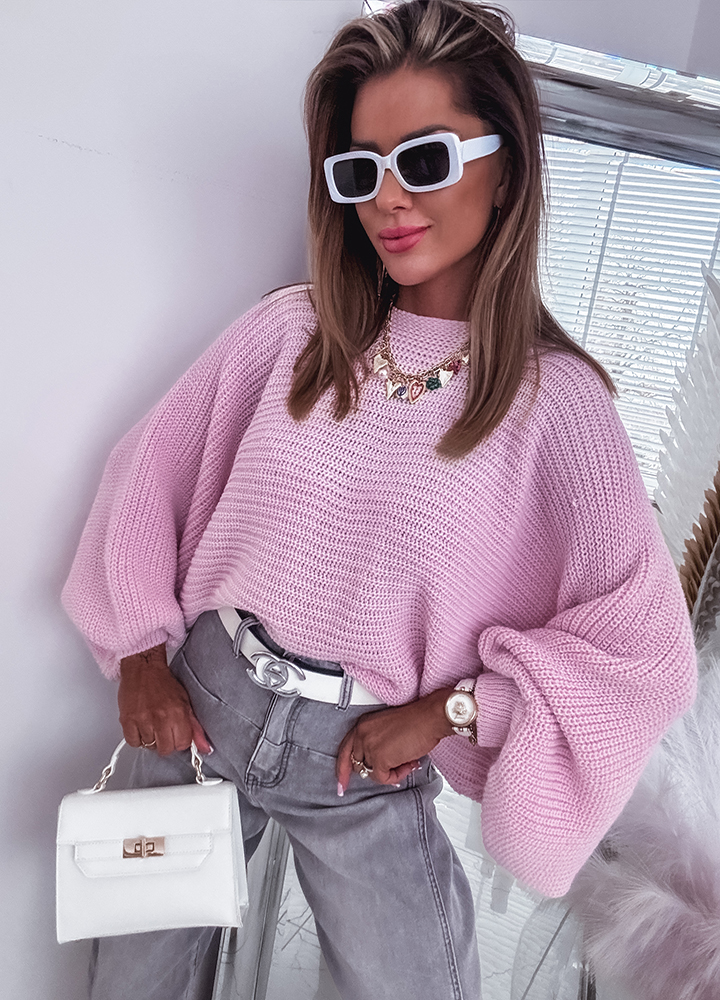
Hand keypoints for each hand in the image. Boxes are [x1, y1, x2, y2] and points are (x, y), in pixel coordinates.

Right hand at [118, 645, 211, 755]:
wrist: (143, 668)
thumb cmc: (163, 683)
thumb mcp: (185, 702)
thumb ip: (195, 727)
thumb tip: (204, 747)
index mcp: (178, 713)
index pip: (183, 744)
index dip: (180, 741)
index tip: (177, 735)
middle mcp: (161, 718)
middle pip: (166, 749)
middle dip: (166, 743)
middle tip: (164, 730)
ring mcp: (143, 720)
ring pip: (149, 746)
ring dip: (151, 738)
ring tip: (152, 724)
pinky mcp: (127, 720)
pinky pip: (133, 742)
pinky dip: (137, 738)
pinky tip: (141, 727)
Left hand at [336, 687, 454, 792]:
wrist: (429, 717)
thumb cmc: (416, 721)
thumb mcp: (387, 729)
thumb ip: (376, 744)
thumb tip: (377, 765)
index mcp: (362, 725)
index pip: (345, 751)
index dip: (343, 770)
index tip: (342, 784)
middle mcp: (361, 734)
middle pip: (358, 765)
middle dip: (376, 770)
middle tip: (395, 768)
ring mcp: (369, 746)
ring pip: (371, 773)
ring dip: (390, 772)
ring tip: (407, 760)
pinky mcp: (379, 758)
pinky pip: (383, 778)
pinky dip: (397, 776)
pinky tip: (409, 763)